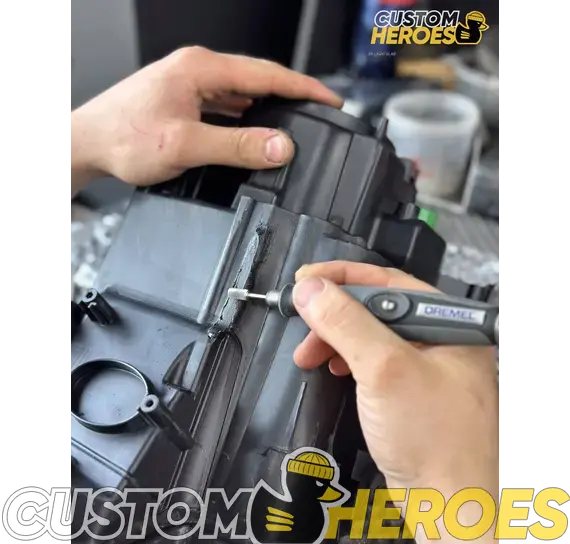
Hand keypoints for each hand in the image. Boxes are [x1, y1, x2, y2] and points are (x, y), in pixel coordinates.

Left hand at [69, 47, 342, 195]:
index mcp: (200, 68)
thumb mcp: (184, 145)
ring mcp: (188, 83)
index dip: (303, 87)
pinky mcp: (182, 99)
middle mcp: (196, 69)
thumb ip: (235, 145)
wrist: (86, 144)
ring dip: (268, 105)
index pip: (266, 72)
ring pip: (241, 91)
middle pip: (257, 78)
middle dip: (291, 94)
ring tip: (294, 121)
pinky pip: (225, 104)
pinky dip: (245, 115)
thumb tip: (280, 145)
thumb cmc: (123, 138)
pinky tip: (252, 129)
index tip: (330, 99)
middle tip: (319, 111)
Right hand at [292, 261, 499, 543]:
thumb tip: (312, 290)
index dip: (341, 277)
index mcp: (447, 322)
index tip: (306, 281)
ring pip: (369, 334)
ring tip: (311, 353)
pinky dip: (347, 360)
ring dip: (335, 338)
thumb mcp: (384, 370)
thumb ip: (346, 323)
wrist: (448, 505)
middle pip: (375, 307)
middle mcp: (439, 339)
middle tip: (303, 320)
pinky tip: (335, 368)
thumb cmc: (437, 444)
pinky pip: (372, 360)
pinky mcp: (409, 389)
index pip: (387, 280)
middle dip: (333, 314)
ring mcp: (424, 366)